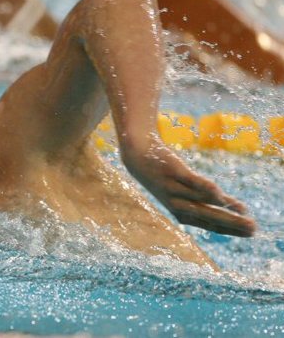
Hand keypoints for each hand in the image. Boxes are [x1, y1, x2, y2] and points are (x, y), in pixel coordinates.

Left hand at [120, 135, 256, 236]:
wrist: (139, 157)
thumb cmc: (166, 176)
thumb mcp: (185, 191)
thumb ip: (206, 199)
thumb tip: (233, 208)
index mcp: (181, 212)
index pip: (209, 225)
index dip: (230, 230)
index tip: (250, 234)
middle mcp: (177, 204)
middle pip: (207, 217)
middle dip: (231, 224)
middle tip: (253, 229)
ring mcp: (173, 189)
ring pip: (201, 201)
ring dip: (223, 208)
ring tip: (245, 212)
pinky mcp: (172, 172)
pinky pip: (189, 181)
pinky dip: (203, 187)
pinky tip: (218, 193)